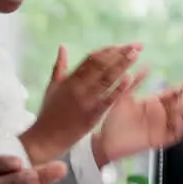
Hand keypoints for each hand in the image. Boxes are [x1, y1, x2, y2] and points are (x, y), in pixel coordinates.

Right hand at [21, 44, 142, 164]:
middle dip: (120, 54)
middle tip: (136, 46)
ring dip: (122, 65)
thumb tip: (63, 47)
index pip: (91, 59)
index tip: (122, 45)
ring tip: (136, 55)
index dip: (108, 50)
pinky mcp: (92, 115)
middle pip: (102, 65)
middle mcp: (78, 87)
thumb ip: (59, 66)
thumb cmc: (48, 113)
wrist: (46, 138)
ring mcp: (86, 101)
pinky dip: (119, 88)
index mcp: (69, 79)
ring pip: (107, 78)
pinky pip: (108, 99)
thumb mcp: (52, 87)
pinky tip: (130, 78)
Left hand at [92, 79, 182, 164]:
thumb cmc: (114, 119)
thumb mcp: (124, 97)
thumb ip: (135, 83)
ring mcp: (160, 127)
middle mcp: (158, 115)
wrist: (106, 140)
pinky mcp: (158, 139)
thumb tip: (145, 67)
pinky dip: (178, 128)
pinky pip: (174, 135)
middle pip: (180, 106)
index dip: (181, 88)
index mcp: (153, 104)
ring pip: (179, 119)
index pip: (172, 95)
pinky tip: (178, 120)